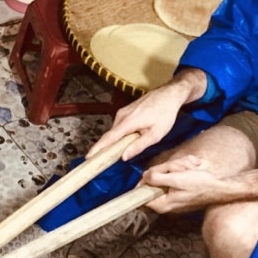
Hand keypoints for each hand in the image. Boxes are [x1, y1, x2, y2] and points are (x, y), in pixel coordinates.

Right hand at [86, 68, 207, 160]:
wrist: (169, 94)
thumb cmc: (165, 114)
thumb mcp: (156, 134)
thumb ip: (139, 145)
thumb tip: (123, 156)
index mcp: (128, 122)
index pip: (109, 138)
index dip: (98, 148)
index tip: (88, 157)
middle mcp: (121, 116)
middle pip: (109, 135)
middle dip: (104, 148)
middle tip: (100, 163)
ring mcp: (122, 112)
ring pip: (114, 131)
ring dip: (113, 142)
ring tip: (111, 155)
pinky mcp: (125, 111)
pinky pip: (118, 126)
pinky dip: (118, 135)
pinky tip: (123, 142)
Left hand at [142, 155, 223, 213]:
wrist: (220, 187)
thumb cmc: (200, 184)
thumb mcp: (176, 179)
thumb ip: (156, 178)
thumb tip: (144, 177)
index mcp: (162, 204)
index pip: (142, 192)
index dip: (146, 179)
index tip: (154, 171)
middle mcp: (166, 203)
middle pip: (155, 181)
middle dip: (167, 169)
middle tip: (179, 167)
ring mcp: (173, 197)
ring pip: (166, 176)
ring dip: (177, 167)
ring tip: (190, 167)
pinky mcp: (180, 191)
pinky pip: (175, 177)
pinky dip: (183, 170)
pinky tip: (192, 169)